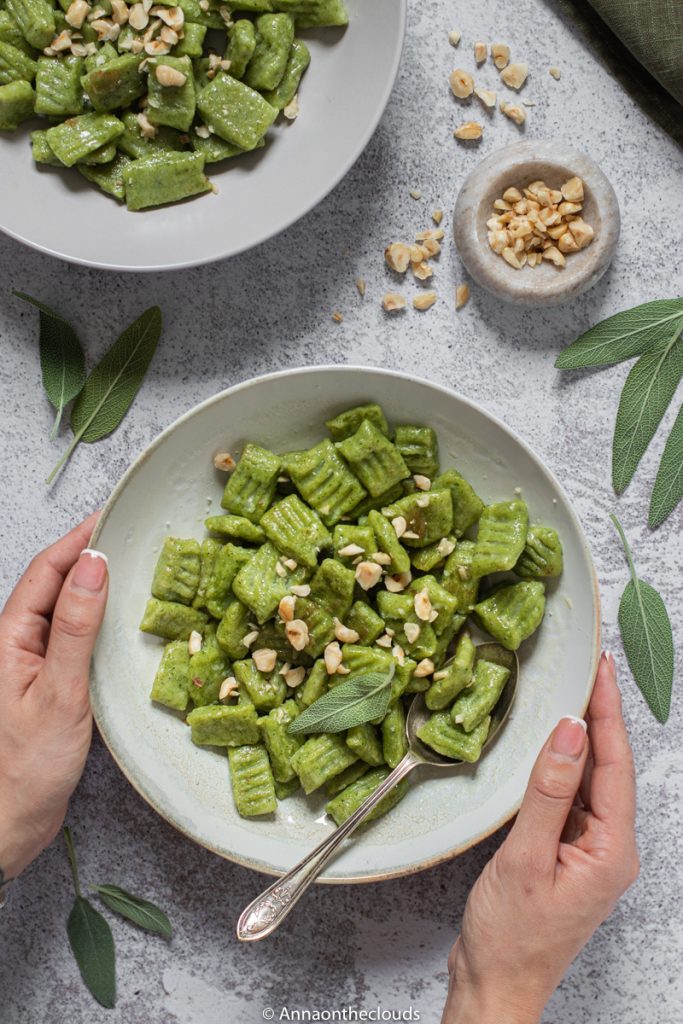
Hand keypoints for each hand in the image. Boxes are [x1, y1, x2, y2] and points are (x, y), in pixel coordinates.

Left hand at [0, 515, 107, 888]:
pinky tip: (124, 619)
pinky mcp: (50, 683)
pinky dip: (100, 618)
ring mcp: (33, 663)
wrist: (10, 825)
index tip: (113, 513)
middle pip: (55, 583)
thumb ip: (75, 628)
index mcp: (10, 637)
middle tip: (133, 532)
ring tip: (136, 566)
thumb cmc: (26, 768)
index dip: (78, 538)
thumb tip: (94, 565)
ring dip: (97, 584)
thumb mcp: (59, 693)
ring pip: (66, 608)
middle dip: (90, 552)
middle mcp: (19, 643)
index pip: (46, 571)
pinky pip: (75, 636)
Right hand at [442, 652, 638, 1023]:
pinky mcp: (566, 854)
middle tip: (589, 668)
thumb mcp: (525, 859)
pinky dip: (561, 767)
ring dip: (581, 738)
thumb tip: (570, 733)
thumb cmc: (510, 937)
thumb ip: (549, 792)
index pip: (615, 765)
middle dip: (600, 715)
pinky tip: (549, 748)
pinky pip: (570, 799)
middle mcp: (610, 848)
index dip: (607, 712)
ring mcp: (589, 852)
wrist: (495, 986)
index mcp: (612, 850)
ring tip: (572, 693)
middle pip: (609, 768)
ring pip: (590, 781)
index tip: (600, 669)